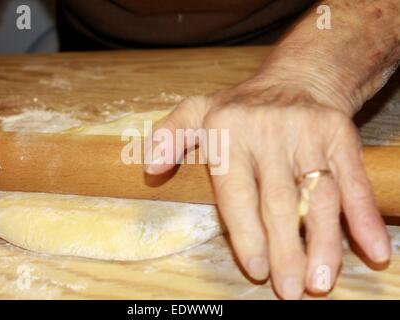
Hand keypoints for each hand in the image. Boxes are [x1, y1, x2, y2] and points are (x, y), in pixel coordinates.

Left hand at [145, 81, 390, 298]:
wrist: (294, 78)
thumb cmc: (240, 108)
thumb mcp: (195, 112)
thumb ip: (169, 138)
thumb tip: (150, 168)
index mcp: (229, 132)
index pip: (238, 193)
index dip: (247, 234)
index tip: (257, 269)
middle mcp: (269, 132)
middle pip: (280, 201)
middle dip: (286, 250)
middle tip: (290, 290)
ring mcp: (308, 133)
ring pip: (319, 195)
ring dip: (324, 242)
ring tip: (320, 281)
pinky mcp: (339, 135)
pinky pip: (352, 179)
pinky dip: (363, 217)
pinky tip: (373, 249)